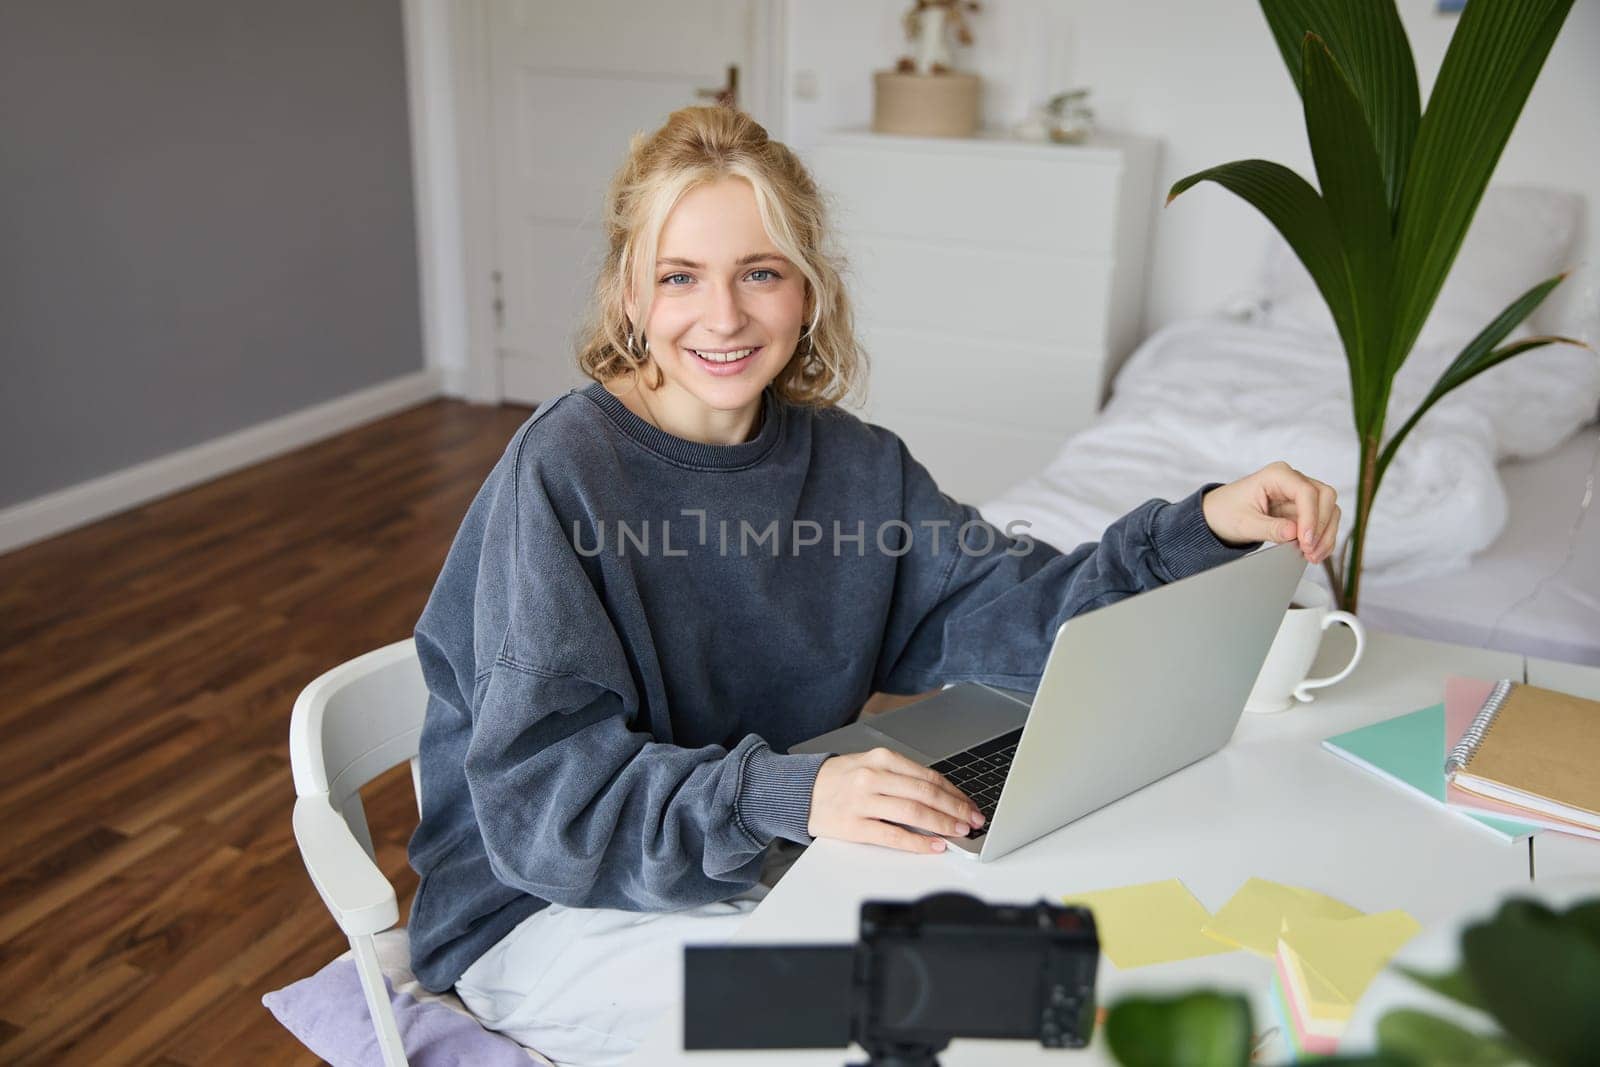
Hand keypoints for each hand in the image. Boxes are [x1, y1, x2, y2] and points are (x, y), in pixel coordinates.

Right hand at [807, 747, 984, 853]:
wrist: (799, 791)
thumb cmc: (837, 780)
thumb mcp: (869, 765)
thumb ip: (901, 777)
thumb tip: (940, 797)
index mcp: (881, 758)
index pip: (928, 776)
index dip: (954, 792)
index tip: (970, 804)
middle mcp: (873, 777)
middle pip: (926, 793)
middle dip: (955, 809)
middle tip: (973, 820)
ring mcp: (862, 801)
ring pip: (913, 813)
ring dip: (942, 824)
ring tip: (959, 832)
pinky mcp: (853, 825)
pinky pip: (893, 836)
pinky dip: (918, 842)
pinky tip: (933, 845)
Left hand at [1201, 461, 1339, 563]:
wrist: (1217, 516)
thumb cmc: (1226, 512)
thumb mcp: (1244, 523)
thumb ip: (1269, 528)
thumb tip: (1294, 533)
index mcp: (1276, 475)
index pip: (1306, 492)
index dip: (1311, 517)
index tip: (1305, 541)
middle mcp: (1292, 480)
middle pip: (1325, 497)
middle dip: (1321, 526)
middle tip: (1310, 551)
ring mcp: (1300, 494)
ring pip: (1329, 509)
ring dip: (1325, 535)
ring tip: (1312, 556)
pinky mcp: (1302, 509)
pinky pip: (1323, 521)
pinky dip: (1322, 538)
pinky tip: (1314, 553)